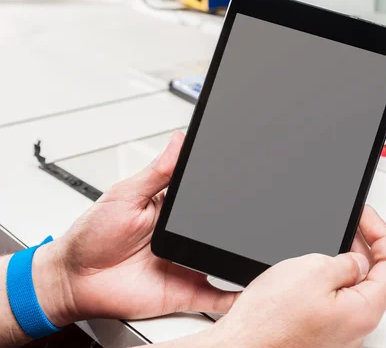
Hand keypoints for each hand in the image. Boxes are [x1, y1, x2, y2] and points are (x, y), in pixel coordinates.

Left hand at [33, 131, 239, 326]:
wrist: (74, 280)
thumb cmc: (92, 236)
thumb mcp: (125, 194)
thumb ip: (156, 172)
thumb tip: (179, 140)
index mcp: (173, 209)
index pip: (207, 194)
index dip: (225, 186)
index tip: (243, 175)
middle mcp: (184, 236)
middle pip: (221, 227)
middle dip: (237, 222)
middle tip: (250, 215)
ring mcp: (188, 263)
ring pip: (224, 259)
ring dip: (240, 254)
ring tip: (258, 248)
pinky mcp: (185, 291)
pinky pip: (217, 297)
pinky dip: (235, 295)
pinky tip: (251, 289)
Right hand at [203, 206, 385, 347]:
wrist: (242, 344)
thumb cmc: (271, 321)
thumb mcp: (313, 270)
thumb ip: (346, 261)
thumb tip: (357, 259)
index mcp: (363, 310)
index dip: (381, 233)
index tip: (366, 216)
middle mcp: (356, 325)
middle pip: (376, 276)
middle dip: (365, 244)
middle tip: (352, 223)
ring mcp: (339, 328)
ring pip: (355, 286)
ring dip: (347, 259)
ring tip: (329, 242)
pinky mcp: (321, 328)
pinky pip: (336, 298)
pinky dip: (331, 277)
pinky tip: (314, 266)